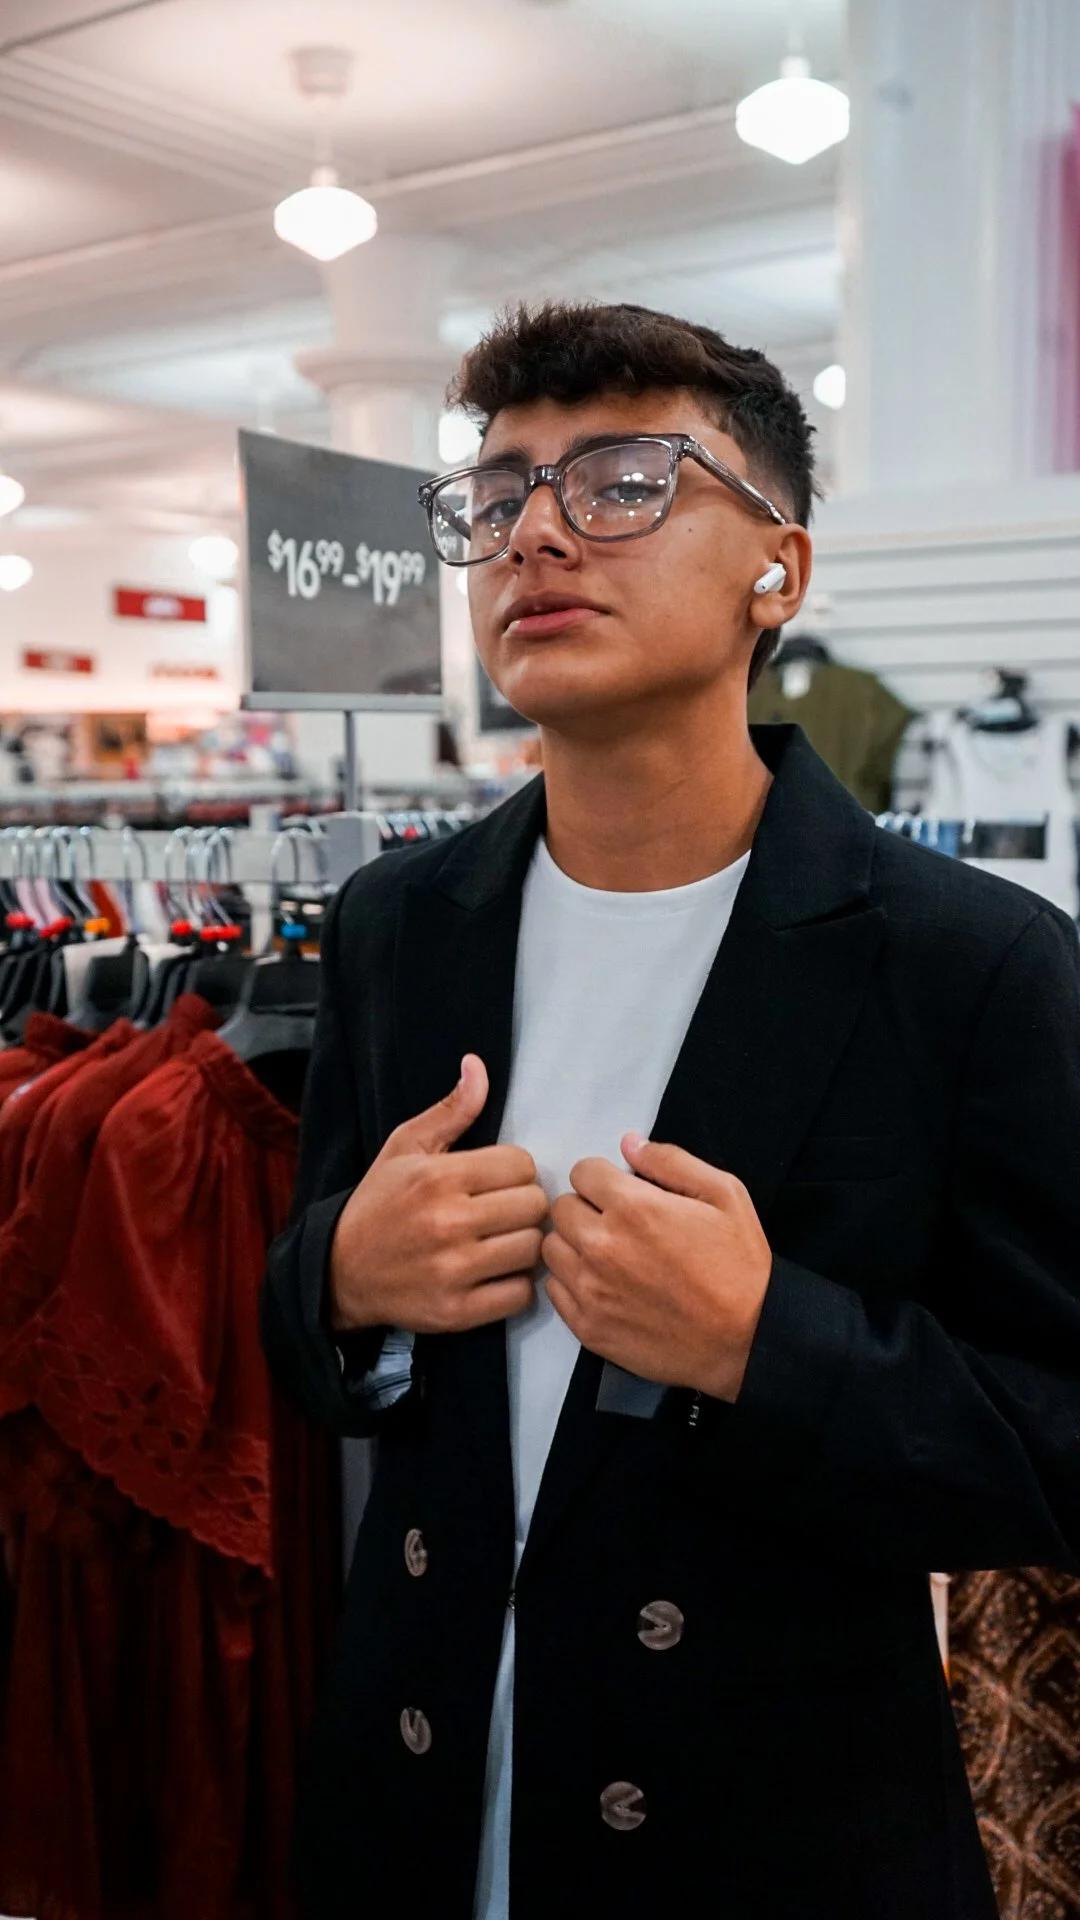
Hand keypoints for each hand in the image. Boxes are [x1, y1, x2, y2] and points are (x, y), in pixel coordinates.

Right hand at [330, 1054, 547, 1335]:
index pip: (521, 1164)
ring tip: (501, 1240)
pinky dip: (514, 1285)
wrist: (340, 1271)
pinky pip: (520, 1295)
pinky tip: (495, 1273)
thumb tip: (478, 1065)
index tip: (496, 1180)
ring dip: (523, 1243)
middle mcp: (448, 1223)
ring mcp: (454, 1271)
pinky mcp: (457, 1311)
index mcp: (438, 1177)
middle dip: (523, 1204)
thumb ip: (450, 1111)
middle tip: (502, 1210)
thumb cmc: (380, 1202)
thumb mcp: (405, 1148)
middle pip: (534, 1205)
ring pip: (533, 1248)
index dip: (513, 1170)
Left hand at [543, 1134, 772, 1403]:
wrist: (748, 1340)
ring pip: (553, 1248)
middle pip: (562, 1208)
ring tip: (608, 1255)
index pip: (582, 1172)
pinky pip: (554, 1289)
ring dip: (574, 1244)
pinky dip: (572, 1282)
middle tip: (617, 1224)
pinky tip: (603, 1285)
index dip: (604, 1178)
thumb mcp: (725, 1195)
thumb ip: (671, 1162)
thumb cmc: (740, 1265)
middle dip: (586, 1208)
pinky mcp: (587, 1326)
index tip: (622, 1193)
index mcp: (632, 1207)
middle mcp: (600, 1245)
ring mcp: (589, 1289)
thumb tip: (628, 1144)